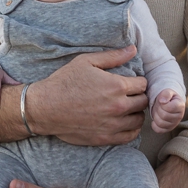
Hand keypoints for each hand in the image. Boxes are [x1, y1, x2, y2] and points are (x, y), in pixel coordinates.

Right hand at [20, 47, 147, 146]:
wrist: (44, 108)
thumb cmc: (64, 83)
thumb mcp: (86, 62)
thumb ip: (113, 56)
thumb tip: (133, 49)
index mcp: (116, 86)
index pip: (143, 84)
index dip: (138, 82)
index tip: (131, 83)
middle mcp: (118, 106)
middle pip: (143, 102)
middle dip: (138, 96)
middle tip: (129, 96)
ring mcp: (112, 124)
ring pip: (139, 120)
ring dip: (136, 113)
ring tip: (127, 109)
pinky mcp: (105, 138)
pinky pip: (129, 136)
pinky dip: (131, 130)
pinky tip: (124, 123)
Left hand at [149, 89, 184, 133]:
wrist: (168, 103)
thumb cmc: (168, 97)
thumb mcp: (168, 92)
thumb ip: (166, 94)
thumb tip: (162, 101)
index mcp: (180, 105)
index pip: (169, 108)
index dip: (162, 104)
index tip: (162, 101)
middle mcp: (180, 116)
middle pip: (164, 116)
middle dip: (158, 110)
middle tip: (158, 106)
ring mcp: (174, 124)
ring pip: (160, 123)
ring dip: (155, 116)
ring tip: (157, 111)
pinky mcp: (169, 129)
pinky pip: (159, 130)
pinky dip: (154, 125)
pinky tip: (155, 120)